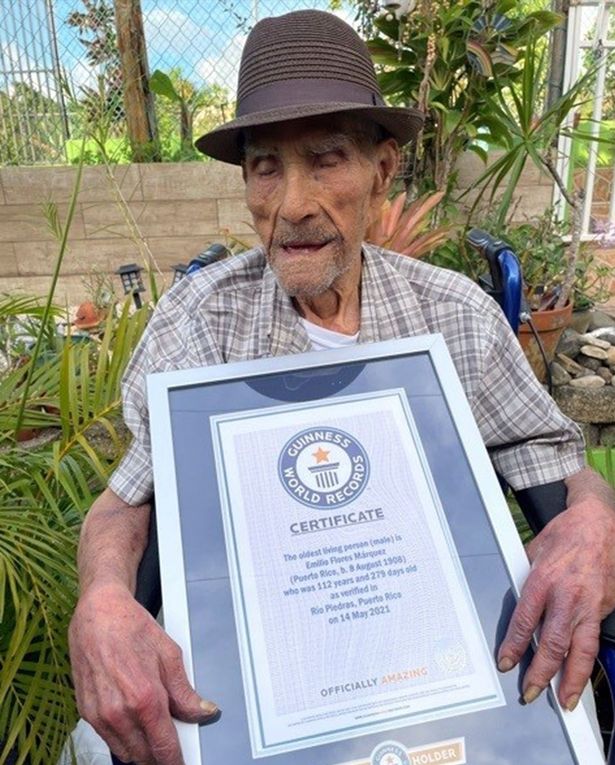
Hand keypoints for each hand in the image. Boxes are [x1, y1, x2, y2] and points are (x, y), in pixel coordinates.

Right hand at [69, 582, 217, 764]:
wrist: (98, 613)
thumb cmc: (130, 627)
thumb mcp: (169, 654)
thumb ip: (185, 691)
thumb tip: (202, 711)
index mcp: (144, 697)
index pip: (164, 747)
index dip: (176, 759)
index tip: (182, 760)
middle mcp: (119, 711)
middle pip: (144, 756)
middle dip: (160, 753)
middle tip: (172, 739)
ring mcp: (100, 715)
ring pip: (125, 752)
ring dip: (141, 749)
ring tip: (153, 728)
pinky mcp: (87, 712)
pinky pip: (109, 739)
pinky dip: (123, 738)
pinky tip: (133, 719)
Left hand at [497, 483, 614, 710]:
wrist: (600, 523)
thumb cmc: (565, 534)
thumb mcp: (534, 551)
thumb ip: (526, 579)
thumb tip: (515, 603)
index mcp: (544, 579)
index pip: (525, 620)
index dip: (514, 645)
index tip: (506, 663)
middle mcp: (568, 596)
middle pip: (553, 643)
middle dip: (541, 673)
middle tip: (530, 692)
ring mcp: (590, 605)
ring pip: (581, 650)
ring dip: (572, 679)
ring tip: (565, 701)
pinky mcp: (605, 608)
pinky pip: (594, 640)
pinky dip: (588, 662)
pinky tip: (581, 676)